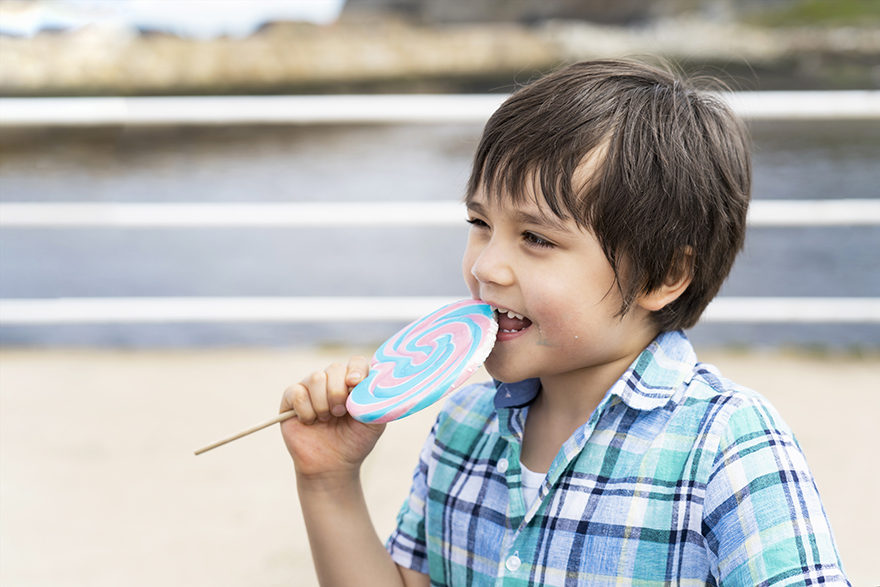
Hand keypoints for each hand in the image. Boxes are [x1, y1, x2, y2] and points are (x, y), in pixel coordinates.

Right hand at [279, 356, 384, 480]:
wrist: (332, 465)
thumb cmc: (355, 442)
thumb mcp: (374, 422)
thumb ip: (376, 400)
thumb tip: (371, 381)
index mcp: (353, 383)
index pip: (356, 362)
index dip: (356, 369)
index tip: (355, 383)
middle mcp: (332, 381)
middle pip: (335, 368)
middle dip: (338, 392)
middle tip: (340, 413)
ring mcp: (311, 388)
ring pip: (315, 378)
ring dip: (323, 403)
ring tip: (326, 419)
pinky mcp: (291, 399)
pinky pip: (296, 392)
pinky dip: (306, 410)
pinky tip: (310, 422)